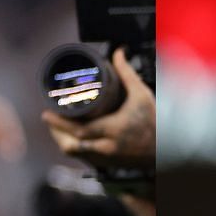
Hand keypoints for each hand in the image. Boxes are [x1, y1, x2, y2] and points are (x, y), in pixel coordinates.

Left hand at [40, 48, 154, 169]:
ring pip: (76, 154)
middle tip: (48, 117)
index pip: (80, 129)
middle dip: (56, 130)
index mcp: (114, 129)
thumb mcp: (142, 94)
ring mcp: (107, 158)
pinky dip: (76, 148)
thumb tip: (118, 52)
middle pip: (72, 143)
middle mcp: (108, 147)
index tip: (47, 113)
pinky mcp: (109, 164)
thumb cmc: (155, 121)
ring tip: (57, 126)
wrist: (168, 149)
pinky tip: (73, 137)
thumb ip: (127, 73)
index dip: (59, 123)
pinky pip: (84, 158)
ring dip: (64, 140)